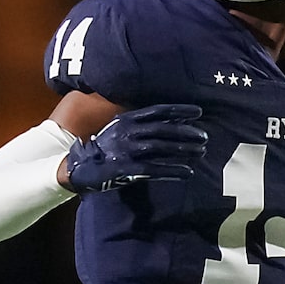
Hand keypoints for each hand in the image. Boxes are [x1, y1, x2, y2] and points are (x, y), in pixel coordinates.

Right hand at [61, 105, 205, 192]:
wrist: (80, 167)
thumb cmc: (106, 147)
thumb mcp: (120, 129)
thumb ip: (142, 124)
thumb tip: (175, 122)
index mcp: (126, 120)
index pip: (157, 111)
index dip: (179, 110)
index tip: (198, 112)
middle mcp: (126, 132)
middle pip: (162, 129)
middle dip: (186, 132)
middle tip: (205, 137)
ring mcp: (126, 150)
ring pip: (161, 148)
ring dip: (183, 150)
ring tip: (201, 152)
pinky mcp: (126, 168)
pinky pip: (154, 169)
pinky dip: (173, 170)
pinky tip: (188, 172)